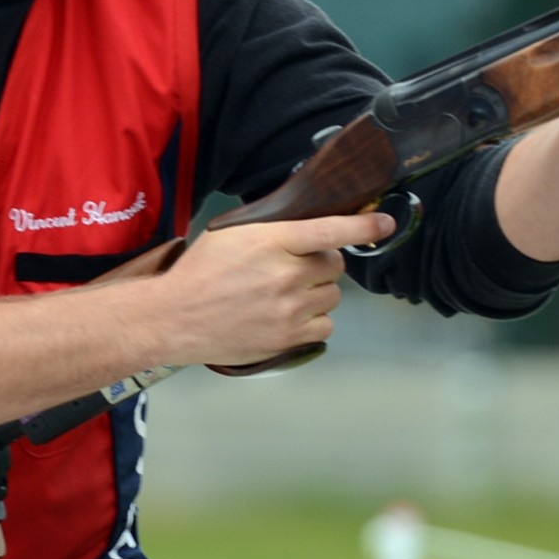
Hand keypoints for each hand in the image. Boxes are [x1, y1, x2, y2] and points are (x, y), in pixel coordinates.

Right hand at [152, 212, 395, 367]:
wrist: (174, 318)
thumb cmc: (199, 273)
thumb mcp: (232, 234)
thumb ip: (272, 228)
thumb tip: (307, 225)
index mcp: (272, 241)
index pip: (330, 230)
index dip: (363, 225)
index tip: (384, 222)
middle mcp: (286, 274)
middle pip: (335, 266)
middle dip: (320, 265)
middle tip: (294, 269)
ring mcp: (289, 309)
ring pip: (332, 296)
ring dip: (317, 293)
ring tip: (285, 295)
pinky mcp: (287, 337)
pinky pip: (325, 326)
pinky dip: (313, 321)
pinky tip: (289, 316)